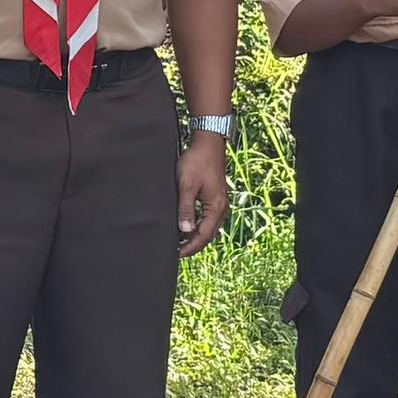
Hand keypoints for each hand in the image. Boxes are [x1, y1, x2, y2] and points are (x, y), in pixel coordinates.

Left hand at [178, 130, 233, 255]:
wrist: (208, 143)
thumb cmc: (197, 162)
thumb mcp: (187, 186)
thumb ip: (186, 209)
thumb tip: (184, 230)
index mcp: (216, 207)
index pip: (203, 235)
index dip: (190, 247)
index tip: (177, 255)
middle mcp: (221, 208)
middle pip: (208, 234)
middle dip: (193, 245)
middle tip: (177, 253)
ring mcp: (220, 203)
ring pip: (208, 227)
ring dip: (196, 236)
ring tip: (180, 242)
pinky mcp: (216, 197)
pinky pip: (208, 218)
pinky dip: (198, 225)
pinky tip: (187, 225)